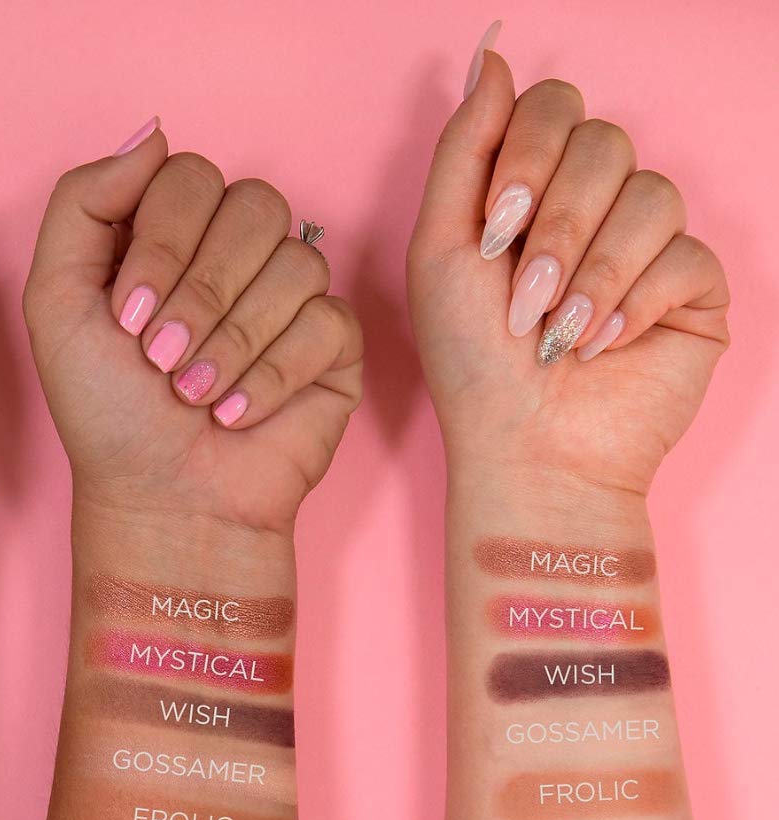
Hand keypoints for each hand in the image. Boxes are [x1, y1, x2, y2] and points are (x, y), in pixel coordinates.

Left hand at [22, 119, 362, 532]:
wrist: (162, 504)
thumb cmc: (108, 416)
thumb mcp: (56, 303)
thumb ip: (82, 204)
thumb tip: (154, 133)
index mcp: (173, 235)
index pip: (189, 176)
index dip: (163, 242)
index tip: (127, 318)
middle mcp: (237, 256)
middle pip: (254, 205)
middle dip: (200, 293)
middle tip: (162, 360)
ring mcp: (291, 299)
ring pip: (296, 263)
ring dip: (233, 342)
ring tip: (194, 397)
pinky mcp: (335, 348)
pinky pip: (327, 322)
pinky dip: (270, 378)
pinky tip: (235, 417)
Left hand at [407, 34, 729, 495]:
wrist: (525, 451)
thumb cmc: (472, 364)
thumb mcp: (441, 249)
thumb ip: (463, 149)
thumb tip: (492, 53)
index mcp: (530, 192)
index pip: (553, 107)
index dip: (528, 155)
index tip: (493, 228)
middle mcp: (591, 209)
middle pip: (605, 141)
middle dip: (557, 225)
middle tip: (522, 297)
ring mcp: (646, 247)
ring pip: (652, 193)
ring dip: (592, 273)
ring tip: (557, 336)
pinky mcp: (692, 290)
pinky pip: (686, 254)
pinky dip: (634, 305)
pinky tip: (602, 349)